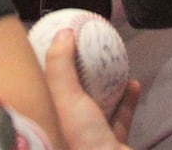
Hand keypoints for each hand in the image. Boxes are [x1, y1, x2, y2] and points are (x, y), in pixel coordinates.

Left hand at [44, 29, 139, 149]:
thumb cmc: (80, 140)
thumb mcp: (66, 99)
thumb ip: (61, 66)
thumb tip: (62, 32)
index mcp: (47, 121)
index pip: (38, 91)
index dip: (40, 68)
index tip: (48, 46)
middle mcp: (63, 132)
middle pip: (67, 100)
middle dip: (75, 76)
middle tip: (82, 53)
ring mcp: (87, 141)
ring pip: (94, 109)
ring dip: (104, 87)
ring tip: (111, 65)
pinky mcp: (110, 146)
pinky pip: (118, 119)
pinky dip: (126, 101)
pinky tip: (134, 84)